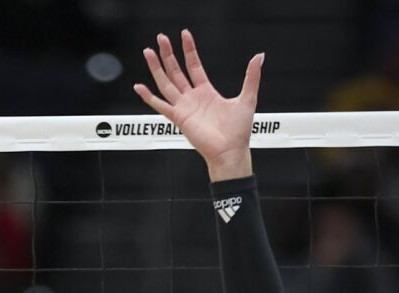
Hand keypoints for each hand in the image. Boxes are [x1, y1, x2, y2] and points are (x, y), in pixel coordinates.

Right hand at [133, 29, 263, 181]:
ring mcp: (184, 107)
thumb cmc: (239, 131)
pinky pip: (160, 106)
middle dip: (168, 54)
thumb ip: (251, 77)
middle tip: (161, 38)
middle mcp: (192, 98)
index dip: (189, 50)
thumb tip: (259, 56)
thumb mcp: (247, 98)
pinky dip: (148, 97)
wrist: (231, 152)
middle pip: (176, 71)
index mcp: (206, 92)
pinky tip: (139, 86)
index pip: (194, 65)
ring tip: (148, 52)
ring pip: (166, 83)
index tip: (184, 34)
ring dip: (157, 68)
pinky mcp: (179, 118)